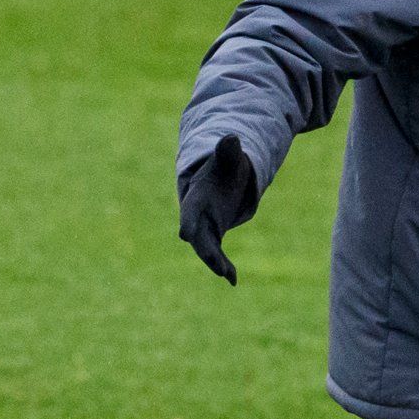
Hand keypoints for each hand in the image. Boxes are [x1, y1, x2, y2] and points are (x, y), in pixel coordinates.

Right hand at [178, 139, 259, 283]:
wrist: (220, 178)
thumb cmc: (223, 166)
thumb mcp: (227, 157)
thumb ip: (228, 151)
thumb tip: (231, 137)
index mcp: (197, 198)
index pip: (189, 211)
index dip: (188, 221)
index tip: (185, 234)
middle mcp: (197, 216)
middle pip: (198, 236)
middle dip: (205, 250)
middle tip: (217, 265)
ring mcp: (205, 228)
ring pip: (207, 250)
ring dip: (217, 263)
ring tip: (230, 276)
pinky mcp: (214, 237)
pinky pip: (217, 255)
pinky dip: (224, 267)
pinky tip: (234, 280)